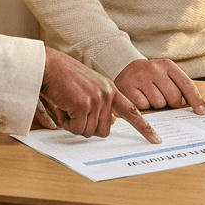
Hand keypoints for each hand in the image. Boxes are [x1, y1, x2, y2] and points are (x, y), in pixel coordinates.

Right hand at [38, 47, 159, 142]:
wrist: (47, 65)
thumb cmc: (62, 78)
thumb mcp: (88, 88)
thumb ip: (101, 104)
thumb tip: (110, 124)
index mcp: (110, 89)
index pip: (132, 110)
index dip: (144, 127)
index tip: (156, 139)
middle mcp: (107, 94)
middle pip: (103, 131)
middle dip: (87, 127)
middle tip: (74, 112)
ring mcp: (96, 99)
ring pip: (88, 131)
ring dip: (74, 124)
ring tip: (66, 105)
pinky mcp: (83, 104)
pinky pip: (76, 129)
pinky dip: (66, 122)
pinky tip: (61, 106)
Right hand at [114, 58, 204, 113]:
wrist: (124, 66)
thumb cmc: (150, 76)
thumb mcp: (165, 75)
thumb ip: (179, 87)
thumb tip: (192, 107)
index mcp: (167, 65)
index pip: (186, 85)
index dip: (195, 100)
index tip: (201, 111)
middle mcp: (154, 69)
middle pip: (174, 98)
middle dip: (172, 104)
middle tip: (164, 98)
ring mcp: (141, 77)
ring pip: (159, 103)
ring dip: (156, 105)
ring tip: (149, 95)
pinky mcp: (128, 87)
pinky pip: (144, 106)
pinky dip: (144, 106)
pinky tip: (140, 97)